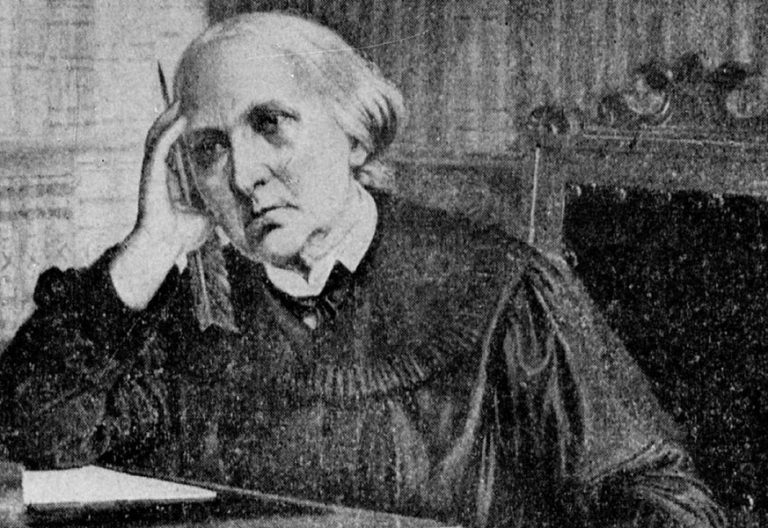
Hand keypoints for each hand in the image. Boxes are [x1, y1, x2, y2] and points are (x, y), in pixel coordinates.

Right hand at [110, 103, 211, 308]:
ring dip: (167, 118)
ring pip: (156, 137)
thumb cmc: (182, 234)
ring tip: (179, 102)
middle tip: (184, 99)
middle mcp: (159, 171)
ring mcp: (152, 172)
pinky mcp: (150, 175)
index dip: (179, 130)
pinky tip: (179, 120)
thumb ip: (217, 200)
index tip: (193, 115)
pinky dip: (168, 132)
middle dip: (171, 117)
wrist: (165, 247)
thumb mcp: (207, 212)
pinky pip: (158, 148)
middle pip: (162, 136)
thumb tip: (235, 196)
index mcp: (169, 178)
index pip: (173, 147)